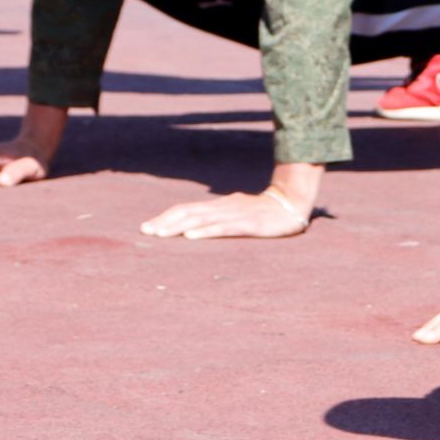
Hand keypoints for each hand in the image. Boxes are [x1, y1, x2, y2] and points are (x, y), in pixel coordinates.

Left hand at [139, 189, 310, 239]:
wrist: (293, 203)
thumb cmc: (262, 211)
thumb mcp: (237, 213)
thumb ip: (218, 218)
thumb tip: (193, 226)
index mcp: (219, 206)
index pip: (187, 209)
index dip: (166, 217)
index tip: (148, 227)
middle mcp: (224, 207)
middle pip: (189, 212)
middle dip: (166, 222)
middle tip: (146, 231)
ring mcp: (236, 215)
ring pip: (202, 219)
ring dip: (179, 226)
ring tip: (161, 234)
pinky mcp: (249, 225)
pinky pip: (224, 227)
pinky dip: (205, 231)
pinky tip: (192, 236)